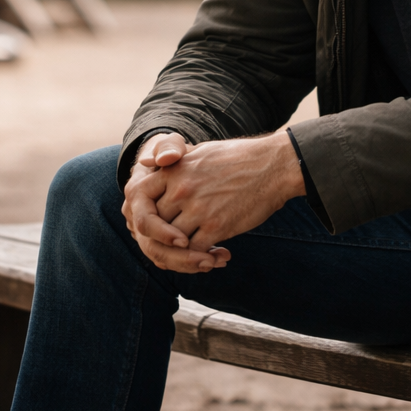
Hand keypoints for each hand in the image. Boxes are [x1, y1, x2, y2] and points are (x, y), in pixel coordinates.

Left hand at [123, 131, 304, 273]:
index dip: (141, 215)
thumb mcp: (198, 151)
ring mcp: (197, 208)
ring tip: (195, 256)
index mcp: (172, 171)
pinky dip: (201, 259)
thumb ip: (170, 158)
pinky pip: (195, 252)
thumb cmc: (236, 158)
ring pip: (172, 243)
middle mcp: (180, 189)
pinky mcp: (216, 226)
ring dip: (181, 253)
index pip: (139, 199)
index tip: (154, 223)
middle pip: (153, 225)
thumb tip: (144, 163)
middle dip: (160, 240)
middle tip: (173, 248)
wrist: (272, 166)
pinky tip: (215, 257)